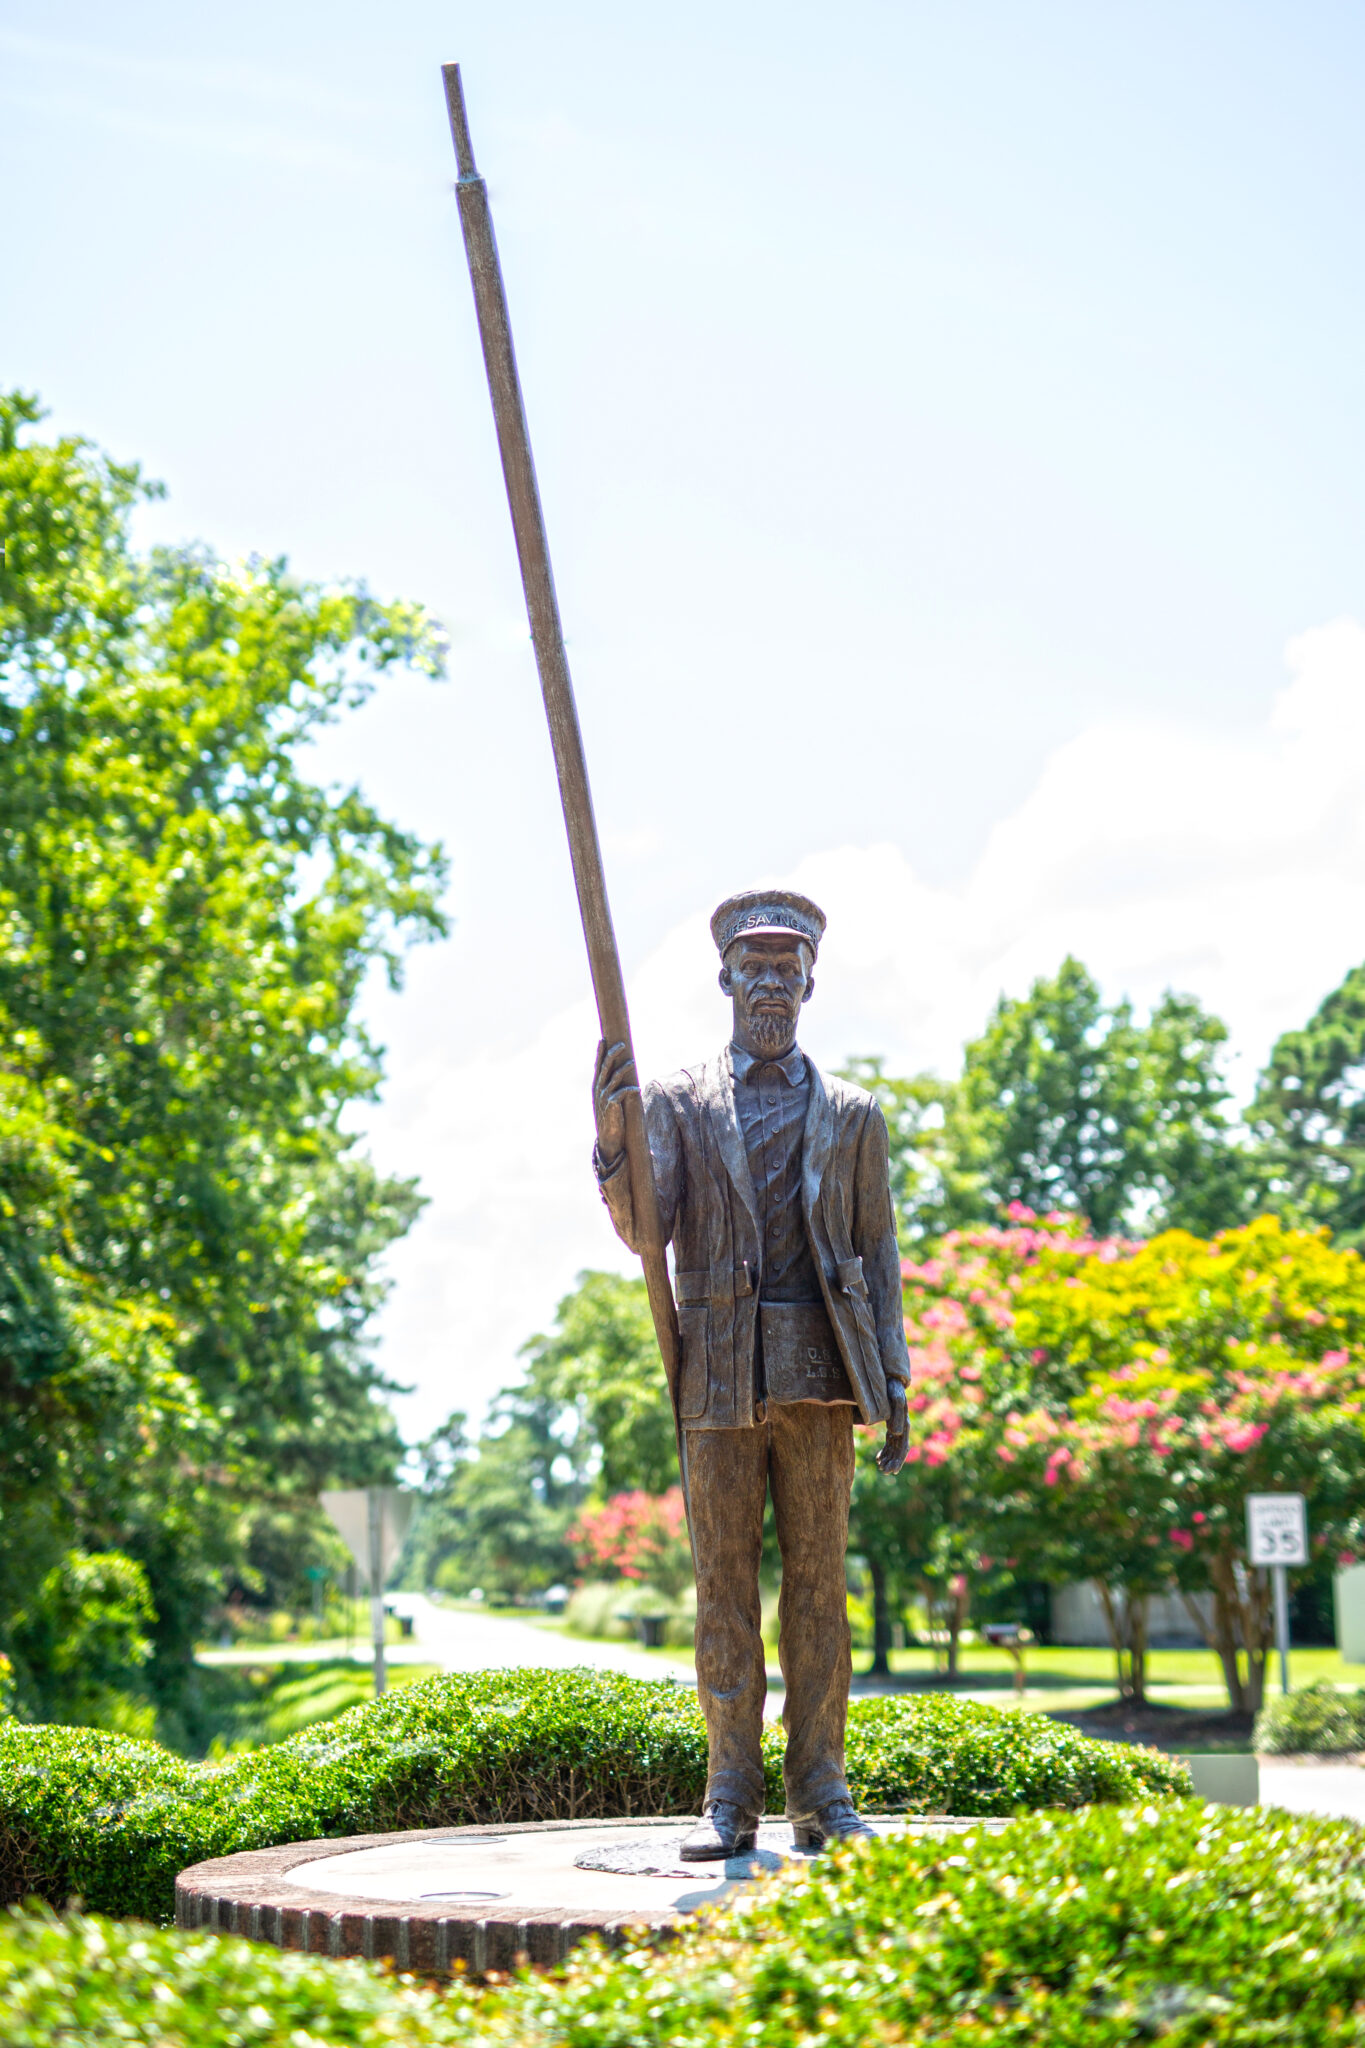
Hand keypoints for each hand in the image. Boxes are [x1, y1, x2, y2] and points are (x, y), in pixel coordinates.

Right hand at [593, 1038, 637, 1164]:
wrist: (608, 1138)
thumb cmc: (610, 1117)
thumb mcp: (607, 1100)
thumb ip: (610, 1087)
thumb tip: (617, 1073)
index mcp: (597, 1086)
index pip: (598, 1065)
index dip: (600, 1052)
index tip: (603, 1039)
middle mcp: (599, 1090)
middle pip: (605, 1067)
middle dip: (612, 1054)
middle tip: (622, 1045)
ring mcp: (604, 1098)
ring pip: (614, 1078)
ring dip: (624, 1069)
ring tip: (633, 1062)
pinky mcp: (612, 1107)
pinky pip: (621, 1094)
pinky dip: (629, 1090)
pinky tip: (637, 1088)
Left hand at [876, 1382, 907, 1475]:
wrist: (889, 1378)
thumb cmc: (891, 1387)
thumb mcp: (894, 1398)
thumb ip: (896, 1414)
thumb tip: (896, 1433)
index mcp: (904, 1423)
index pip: (903, 1446)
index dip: (898, 1459)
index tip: (892, 1471)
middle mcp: (902, 1427)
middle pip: (899, 1449)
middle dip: (893, 1462)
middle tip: (884, 1472)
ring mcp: (897, 1427)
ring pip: (894, 1448)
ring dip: (889, 1459)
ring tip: (880, 1468)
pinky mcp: (891, 1426)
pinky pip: (890, 1442)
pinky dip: (885, 1452)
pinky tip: (879, 1459)